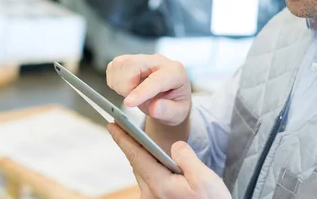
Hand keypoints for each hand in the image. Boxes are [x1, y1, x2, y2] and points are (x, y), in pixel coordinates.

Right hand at [106, 54, 191, 125]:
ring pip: (120, 64)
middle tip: (132, 101)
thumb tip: (155, 108)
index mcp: (175, 72)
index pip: (155, 79)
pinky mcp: (129, 60)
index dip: (141, 91)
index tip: (129, 103)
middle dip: (126, 86)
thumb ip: (168, 111)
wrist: (169, 97)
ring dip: (119, 83)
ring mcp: (143, 58)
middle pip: (133, 64)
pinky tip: (125, 88)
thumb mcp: (178, 113)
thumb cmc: (175, 104)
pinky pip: (113, 67)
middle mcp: (158, 61)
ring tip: (130, 94)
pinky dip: (114, 80)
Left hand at [108, 123, 230, 198]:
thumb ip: (186, 157)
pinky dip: (152, 168)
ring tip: (142, 142)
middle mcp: (151, 195)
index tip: (112, 125)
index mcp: (160, 186)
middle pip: (138, 164)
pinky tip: (160, 162)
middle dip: (133, 145)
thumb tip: (175, 146)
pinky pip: (151, 181)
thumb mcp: (204, 179)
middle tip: (126, 127)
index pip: (136, 156)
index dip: (123, 138)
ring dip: (143, 157)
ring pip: (144, 173)